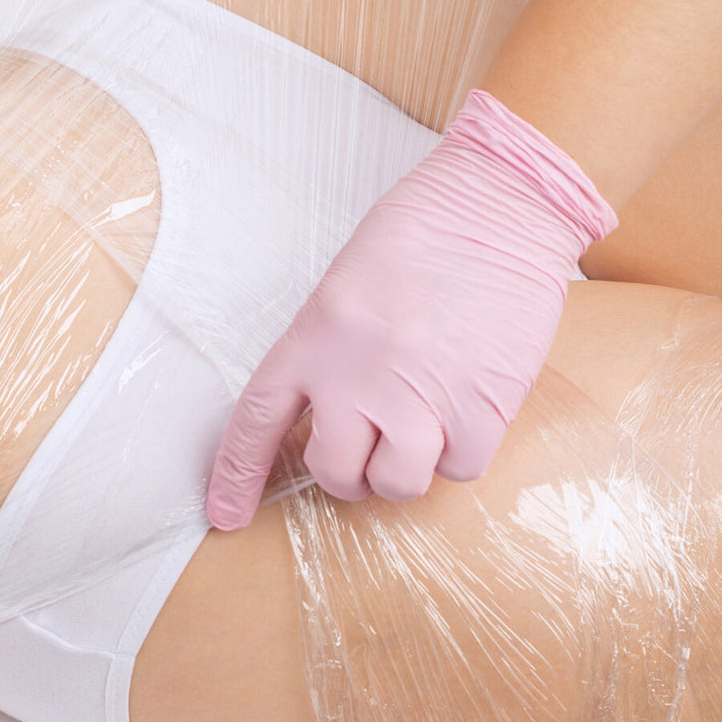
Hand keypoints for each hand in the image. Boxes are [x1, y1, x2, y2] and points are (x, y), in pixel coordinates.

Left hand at [206, 90, 616, 527]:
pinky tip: (466, 407)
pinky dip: (461, 451)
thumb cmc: (421, 238)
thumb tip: (334, 422)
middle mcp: (355, 375)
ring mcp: (417, 394)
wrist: (496, 207)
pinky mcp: (480, 407)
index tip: (225, 515)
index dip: (237, 475)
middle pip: (334, 473)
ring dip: (406, 468)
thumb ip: (328, 357)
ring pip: (396, 484)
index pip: (256, 421)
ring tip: (423, 426)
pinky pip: (460, 468)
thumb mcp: (343, 290)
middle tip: (373, 445)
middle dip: (350, 474)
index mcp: (312, 340)